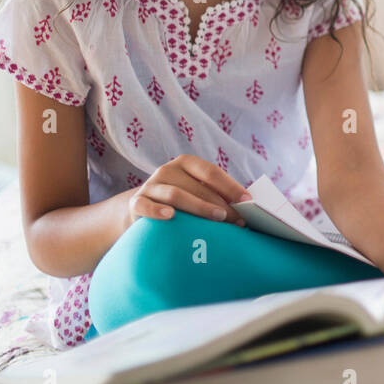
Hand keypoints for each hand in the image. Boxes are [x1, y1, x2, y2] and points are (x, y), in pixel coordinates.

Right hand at [123, 154, 248, 227]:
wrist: (141, 210)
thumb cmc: (180, 203)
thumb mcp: (196, 192)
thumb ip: (216, 195)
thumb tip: (246, 207)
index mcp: (186, 164)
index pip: (211, 172)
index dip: (230, 186)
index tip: (248, 201)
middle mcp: (167, 170)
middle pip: (197, 186)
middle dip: (220, 203)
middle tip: (237, 220)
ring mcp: (151, 185)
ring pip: (176, 194)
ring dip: (200, 207)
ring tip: (218, 218)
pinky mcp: (136, 202)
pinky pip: (146, 205)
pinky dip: (158, 210)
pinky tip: (171, 216)